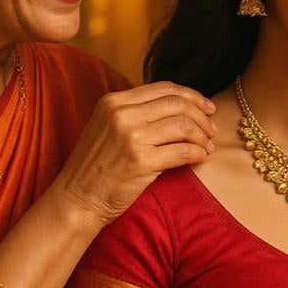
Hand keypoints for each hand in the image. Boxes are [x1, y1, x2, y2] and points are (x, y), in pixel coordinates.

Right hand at [53, 81, 216, 225]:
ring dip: (202, 136)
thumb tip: (177, 106)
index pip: (163, 88)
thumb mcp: (106, 127)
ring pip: (184, 125)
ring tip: (207, 146)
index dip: (192, 96)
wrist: (76, 199)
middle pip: (177, 104)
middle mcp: (121, 114)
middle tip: (211, 130)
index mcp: (113, 101)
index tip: (207, 108)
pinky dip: (198, 154)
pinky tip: (200, 158)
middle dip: (202, 116)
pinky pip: (183, 151)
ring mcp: (131, 137)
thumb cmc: (95, 167)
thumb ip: (133, 112)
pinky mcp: (141, 162)